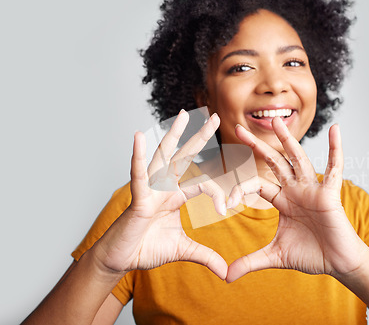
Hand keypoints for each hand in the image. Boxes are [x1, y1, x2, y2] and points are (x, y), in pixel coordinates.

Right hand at [93, 110, 227, 279]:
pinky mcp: (137, 198)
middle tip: (214, 116)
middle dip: (200, 137)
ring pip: (164, 158)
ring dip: (173, 136)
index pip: (203, 183)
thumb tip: (226, 273)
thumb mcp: (184, 251)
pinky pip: (138, 175)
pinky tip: (137, 136)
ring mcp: (150, 190)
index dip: (219, 194)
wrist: (121, 261)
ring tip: (181, 116)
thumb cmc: (147, 249)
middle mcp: (165, 187)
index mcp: (176, 195)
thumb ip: (206, 256)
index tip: (228, 209)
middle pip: (185, 157)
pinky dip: (137, 157)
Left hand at [225, 117, 368, 282]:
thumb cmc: (311, 255)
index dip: (240, 190)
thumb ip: (250, 262)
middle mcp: (295, 190)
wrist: (338, 264)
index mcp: (282, 200)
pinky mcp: (330, 193)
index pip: (256, 185)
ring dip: (287, 139)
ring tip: (277, 120)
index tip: (227, 202)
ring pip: (298, 158)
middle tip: (238, 128)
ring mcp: (313, 189)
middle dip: (256, 145)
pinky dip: (336, 149)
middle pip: (273, 162)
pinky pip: (335, 168)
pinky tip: (336, 130)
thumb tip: (225, 277)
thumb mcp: (275, 256)